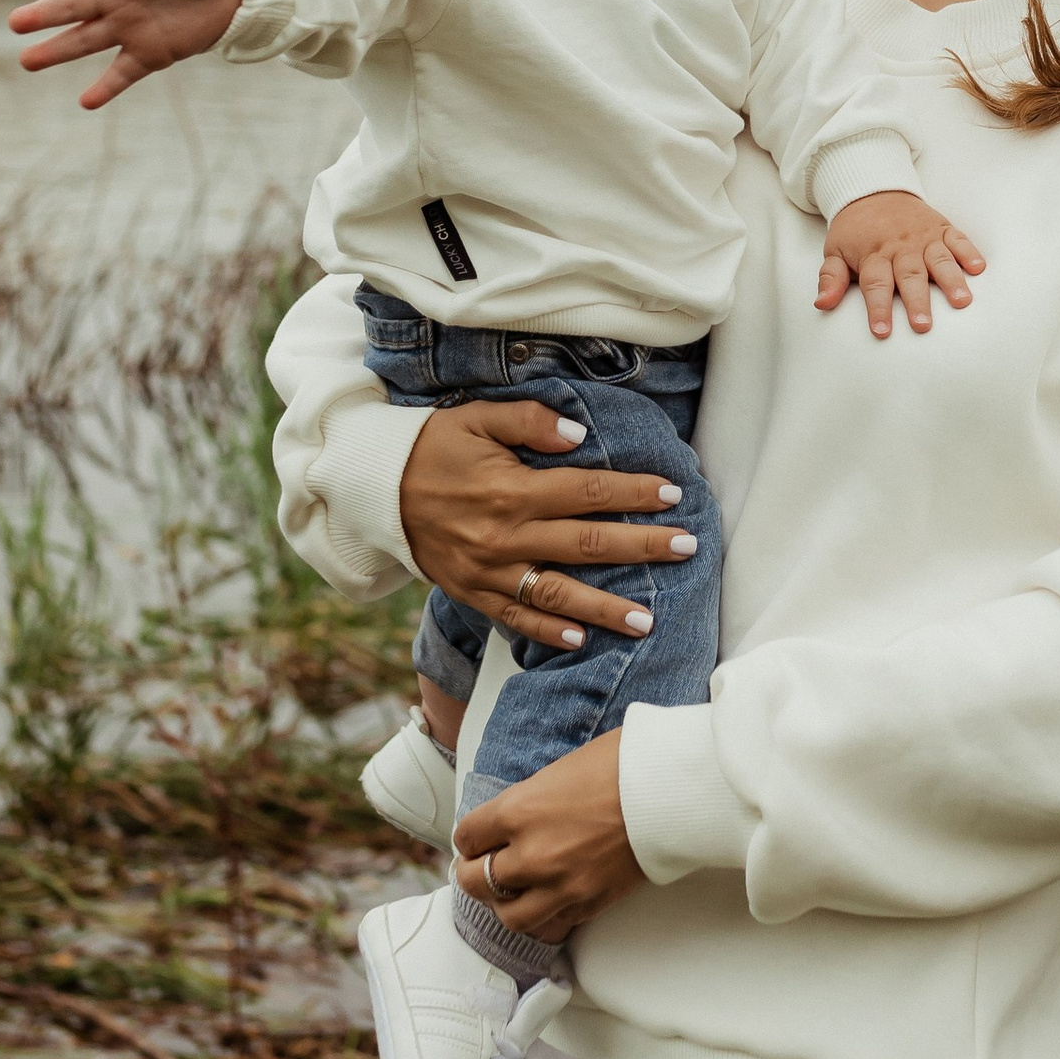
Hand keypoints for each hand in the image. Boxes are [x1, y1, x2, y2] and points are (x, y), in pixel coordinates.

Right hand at [9, 0, 242, 108]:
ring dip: (58, 50)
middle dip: (46, 14)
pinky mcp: (148, 54)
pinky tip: (86, 102)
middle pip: (75, 4)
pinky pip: (122, 73)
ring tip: (28, 61)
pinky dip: (106, 88)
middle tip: (16, 23)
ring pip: (86, 40)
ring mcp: (127, 26)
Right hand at [396, 399, 696, 652]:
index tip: (673, 496)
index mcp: (513, 489)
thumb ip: (529, 422)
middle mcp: (505, 535)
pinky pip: (515, 617)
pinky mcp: (470, 590)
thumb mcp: (477, 418)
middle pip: (588, 545)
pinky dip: (548, 633)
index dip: (634, 493)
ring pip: (558, 595)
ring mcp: (488, 570)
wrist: (372, 488)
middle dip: (642, 548)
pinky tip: (581, 641)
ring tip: (648, 621)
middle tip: (687, 549)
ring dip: (606, 609)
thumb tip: (578, 436)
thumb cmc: (431, 446)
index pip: (590, 492)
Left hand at [453, 735, 640, 941]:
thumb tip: (514, 818)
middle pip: (475, 882)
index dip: (470, 837)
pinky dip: (543, 917)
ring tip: (513, 891)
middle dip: (474, 874)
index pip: (467, 837)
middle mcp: (530, 855)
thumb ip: (528, 801)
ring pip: (508, 916)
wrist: (669, 790)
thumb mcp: (558, 771)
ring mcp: (560, 886)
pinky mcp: (588, 904)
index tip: (478, 838)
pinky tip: (547, 901)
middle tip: (483, 867)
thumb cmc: (620, 766)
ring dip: (505, 903)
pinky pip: (550, 925)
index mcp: (517, 811)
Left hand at [817, 189, 984, 338]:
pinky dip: (969, 252)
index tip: (882, 331)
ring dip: (951, 280)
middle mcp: (900, 247)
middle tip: (923, 325)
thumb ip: (830, 278)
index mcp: (873, 255)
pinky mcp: (941, 228)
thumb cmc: (854, 230)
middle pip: (910, 276)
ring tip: (962, 301)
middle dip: (917, 301)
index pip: (875, 284)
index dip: (878, 308)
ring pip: (938, 260)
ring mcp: (924, 237)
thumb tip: (821, 303)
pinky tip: (978, 268)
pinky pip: (958, 239)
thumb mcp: (834, 251)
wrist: (873, 190)